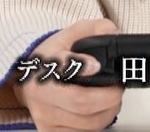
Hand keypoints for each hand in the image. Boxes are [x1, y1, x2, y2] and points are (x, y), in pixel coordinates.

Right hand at [12, 17, 122, 131]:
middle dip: (109, 97)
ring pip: (86, 123)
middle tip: (117, 90)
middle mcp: (40, 94)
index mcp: (43, 65)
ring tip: (111, 100)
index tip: (95, 65)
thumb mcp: (70, 34)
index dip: (80, 66)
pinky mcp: (50, 131)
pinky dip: (98, 124)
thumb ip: (94, 29)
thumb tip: (113, 34)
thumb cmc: (52, 57)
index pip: (61, 66)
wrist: (31, 78)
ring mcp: (44, 116)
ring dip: (108, 112)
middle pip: (81, 102)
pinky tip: (99, 112)